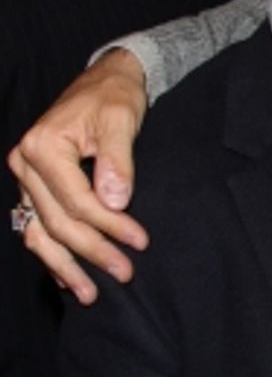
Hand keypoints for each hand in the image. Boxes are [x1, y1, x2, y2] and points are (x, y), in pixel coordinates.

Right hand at [6, 48, 150, 302]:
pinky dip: (52, 254)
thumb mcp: (120, 120)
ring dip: (64, 266)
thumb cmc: (113, 97)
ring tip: (90, 294)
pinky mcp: (35, 187)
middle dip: (92, 251)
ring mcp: (26, 178)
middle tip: (125, 273)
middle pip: (58, 222)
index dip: (109, 226)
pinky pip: (37, 227)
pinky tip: (68, 278)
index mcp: (43, 147)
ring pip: (39, 232)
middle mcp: (25, 164)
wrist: (105, 82)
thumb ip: (118, 162)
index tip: (140, 242)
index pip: (77, 201)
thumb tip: (114, 202)